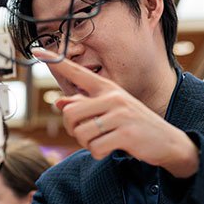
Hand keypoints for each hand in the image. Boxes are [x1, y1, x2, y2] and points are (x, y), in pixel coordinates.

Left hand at [33, 48, 198, 177]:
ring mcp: (120, 114)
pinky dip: (98, 153)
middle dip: (73, 129)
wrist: (166, 142)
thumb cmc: (132, 125)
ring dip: (87, 144)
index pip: (77, 73)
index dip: (55, 62)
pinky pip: (95, 147)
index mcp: (107, 88)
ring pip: (81, 133)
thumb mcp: (109, 111)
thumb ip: (84, 106)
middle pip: (70, 112)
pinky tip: (111, 149)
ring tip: (103, 141)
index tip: (36, 50)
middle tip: (88, 134)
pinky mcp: (126, 133)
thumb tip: (58, 103)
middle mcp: (113, 97)